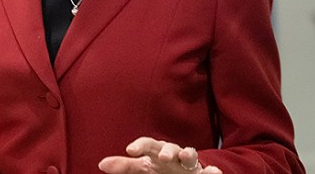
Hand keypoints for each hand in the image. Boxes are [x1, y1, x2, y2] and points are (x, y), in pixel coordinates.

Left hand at [98, 137, 222, 173]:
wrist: (182, 172)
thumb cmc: (159, 168)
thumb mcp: (142, 168)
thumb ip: (124, 166)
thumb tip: (101, 163)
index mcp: (157, 150)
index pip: (147, 144)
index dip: (140, 145)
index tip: (130, 150)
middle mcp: (173, 154)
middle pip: (169, 147)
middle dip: (166, 150)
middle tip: (161, 157)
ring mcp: (188, 164)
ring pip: (190, 155)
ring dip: (188, 154)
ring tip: (186, 155)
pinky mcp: (201, 173)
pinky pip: (207, 171)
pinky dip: (211, 171)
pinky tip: (213, 172)